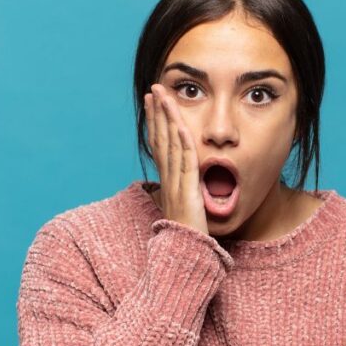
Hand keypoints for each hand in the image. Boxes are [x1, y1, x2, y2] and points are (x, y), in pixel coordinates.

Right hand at [144, 84, 207, 235]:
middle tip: (154, 89)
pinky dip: (183, 143)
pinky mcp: (188, 192)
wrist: (182, 256)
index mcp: (168, 182)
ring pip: (171, 145)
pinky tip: (182, 126)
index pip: (159, 145)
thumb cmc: (186, 237)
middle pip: (161, 139)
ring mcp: (176, 184)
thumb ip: (186, 193)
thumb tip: (191, 184)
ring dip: (168, 120)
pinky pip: (186, 164)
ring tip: (164, 97)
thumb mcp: (184, 209)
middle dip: (158, 113)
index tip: (153, 103)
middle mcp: (168, 179)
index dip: (156, 123)